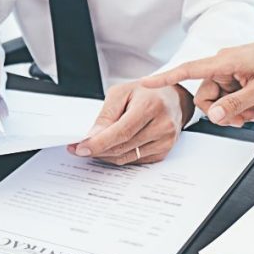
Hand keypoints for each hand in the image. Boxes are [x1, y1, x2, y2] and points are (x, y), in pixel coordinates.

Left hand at [67, 82, 193, 164]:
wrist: (173, 99)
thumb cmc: (147, 93)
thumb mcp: (122, 92)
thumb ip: (106, 115)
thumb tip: (92, 137)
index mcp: (151, 106)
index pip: (121, 132)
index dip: (99, 143)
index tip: (81, 148)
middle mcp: (162, 125)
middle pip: (123, 147)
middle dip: (98, 150)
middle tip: (79, 148)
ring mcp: (165, 141)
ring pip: (127, 157)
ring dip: (106, 155)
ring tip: (94, 147)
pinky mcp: (163, 152)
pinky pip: (134, 160)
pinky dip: (119, 156)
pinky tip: (112, 148)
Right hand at [140, 36, 253, 126]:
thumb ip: (235, 105)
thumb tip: (212, 117)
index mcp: (225, 61)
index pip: (188, 70)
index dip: (165, 78)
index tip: (145, 83)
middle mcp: (223, 64)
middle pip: (206, 97)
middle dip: (223, 112)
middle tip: (245, 119)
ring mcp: (230, 71)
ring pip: (219, 100)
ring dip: (235, 111)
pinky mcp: (237, 77)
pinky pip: (229, 97)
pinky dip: (241, 106)